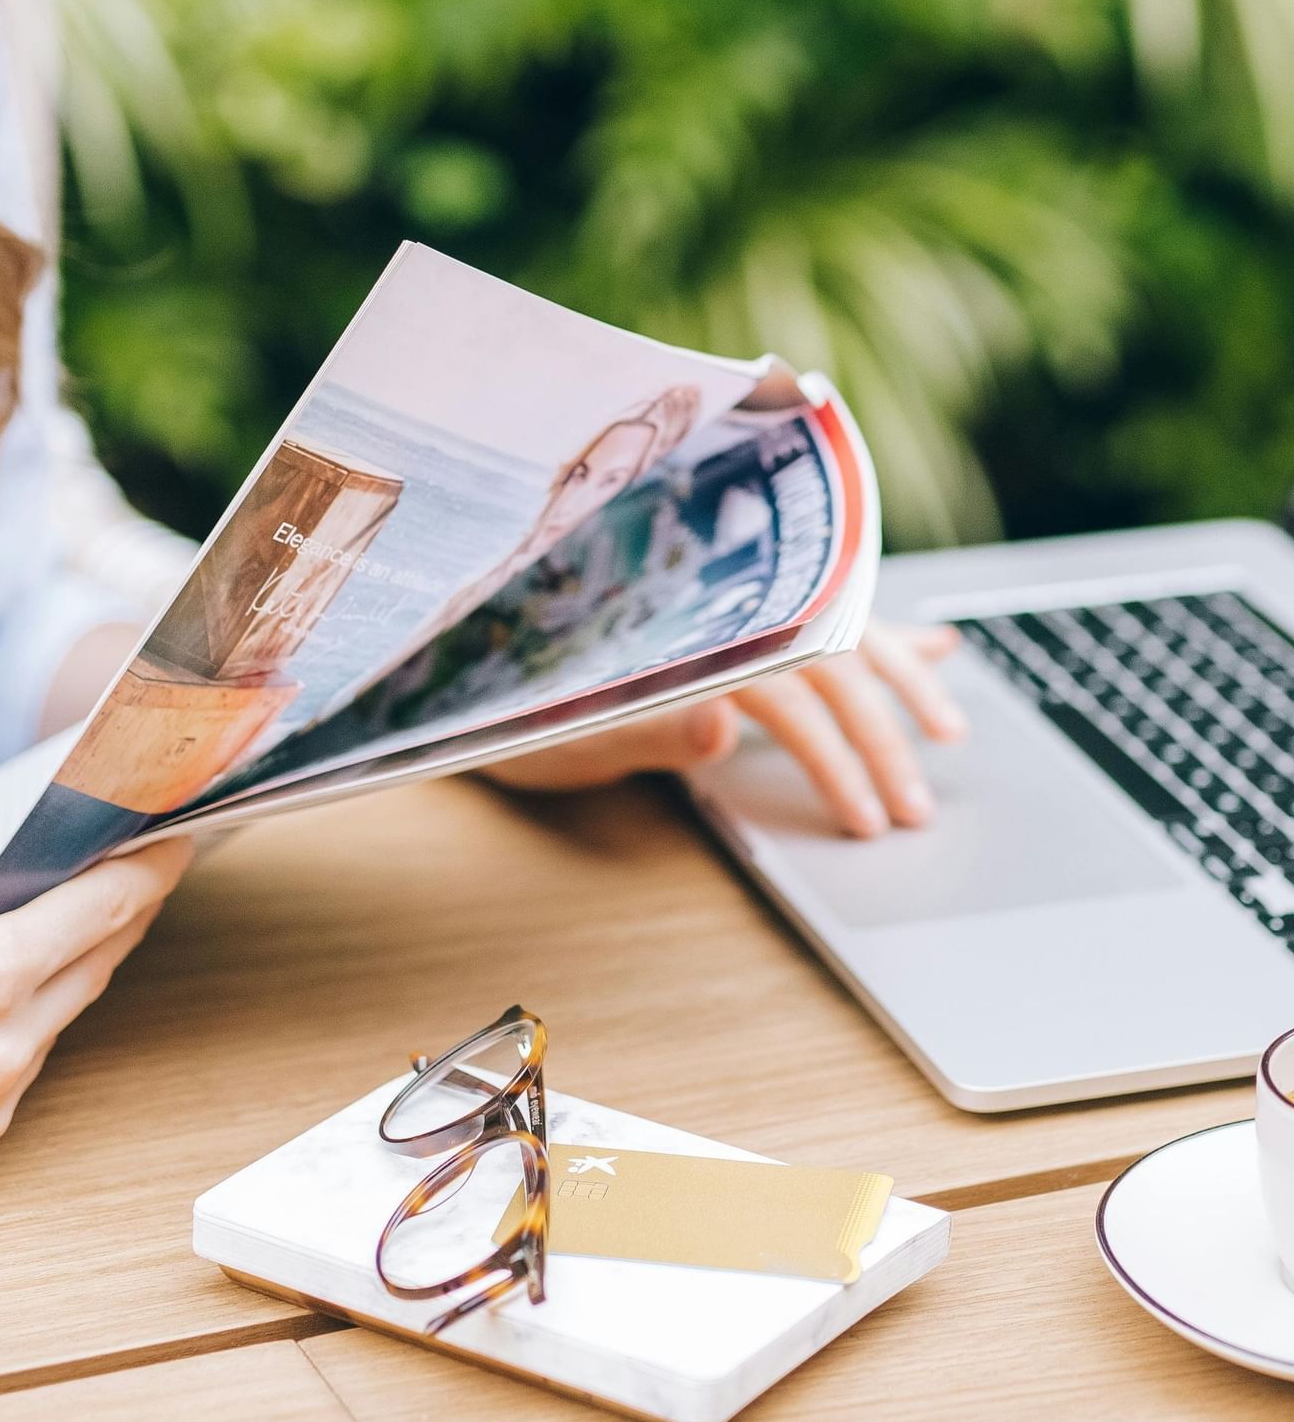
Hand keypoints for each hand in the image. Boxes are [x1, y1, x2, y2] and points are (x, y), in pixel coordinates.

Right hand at [0, 836, 192, 1214]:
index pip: (99, 915)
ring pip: (54, 1027)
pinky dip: (13, 1039)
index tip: (175, 849)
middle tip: (140, 883)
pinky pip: (14, 1077)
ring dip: (60, 983)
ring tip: (64, 939)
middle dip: (118, 923)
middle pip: (93, 970)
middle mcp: (0, 1050)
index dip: (146, 876)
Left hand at [483, 620, 966, 835]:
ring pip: (842, 629)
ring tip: (950, 727)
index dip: (835, 759)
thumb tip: (723, 721)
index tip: (865, 819)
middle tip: (917, 809)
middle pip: (829, 663)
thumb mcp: (563, 733)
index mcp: (686, 635)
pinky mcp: (737, 612)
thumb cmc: (507, 703)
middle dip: (883, 737)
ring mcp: (735, 602)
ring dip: (902, 677)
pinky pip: (824, 612)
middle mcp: (720, 606)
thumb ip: (645, 727)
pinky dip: (882, 632)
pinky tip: (936, 645)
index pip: (790, 694)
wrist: (471, 662)